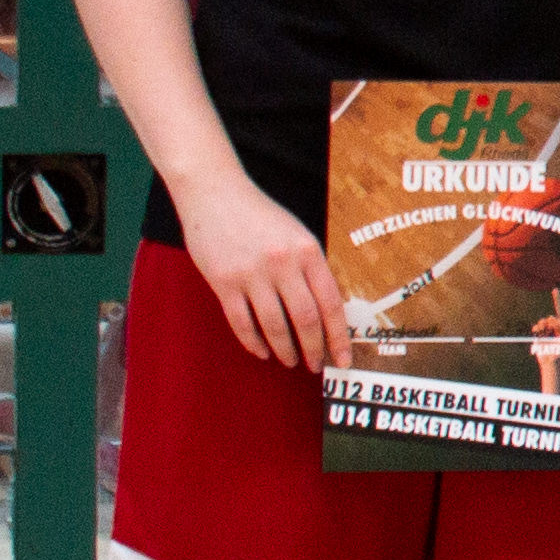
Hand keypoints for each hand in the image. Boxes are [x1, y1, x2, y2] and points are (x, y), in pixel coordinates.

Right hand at [176, 170, 342, 371]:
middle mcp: (283, 263)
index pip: (331, 303)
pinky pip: (241, 321)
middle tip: (316, 366)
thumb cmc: (260, 215)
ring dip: (285, 349)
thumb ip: (311, 268)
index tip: (344, 358)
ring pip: (274, 325)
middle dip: (314, 349)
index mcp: (308, 251)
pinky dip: (254, 341)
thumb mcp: (297, 234)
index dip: (339, 336)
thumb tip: (327, 311)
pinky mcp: (223, 281)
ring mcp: (251, 273)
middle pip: (305, 319)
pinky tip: (262, 351)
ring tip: (290, 361)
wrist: (215, 193)